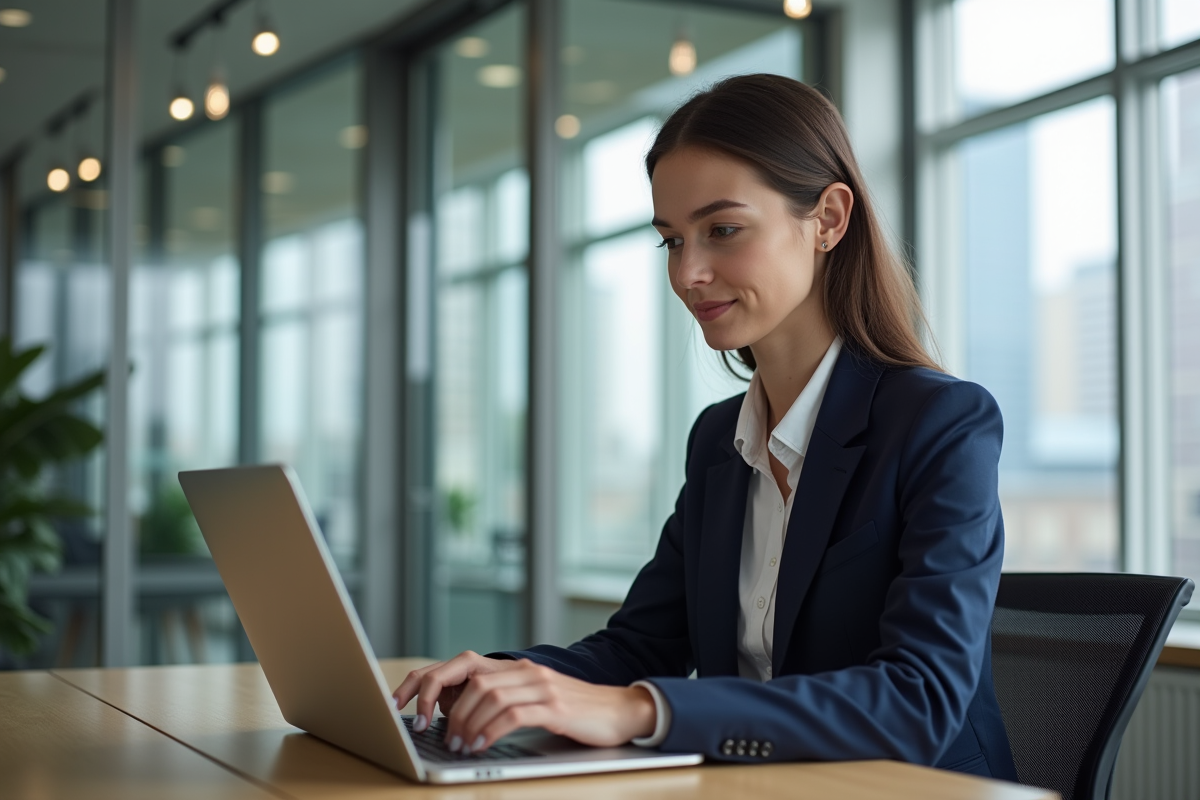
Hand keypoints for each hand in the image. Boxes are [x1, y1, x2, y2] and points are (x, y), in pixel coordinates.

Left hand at [392, 651, 656, 753]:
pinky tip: (480, 745)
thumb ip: (497, 699)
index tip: (400, 704)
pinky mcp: (554, 706)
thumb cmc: (572, 711)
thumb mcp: (530, 700)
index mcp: (513, 667)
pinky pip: (513, 713)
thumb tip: (452, 712)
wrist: (619, 710)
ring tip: (455, 744)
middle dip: (439, 702)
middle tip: (426, 729)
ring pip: (486, 693)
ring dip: (464, 721)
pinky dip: (490, 730)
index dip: (424, 681)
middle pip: (468, 675)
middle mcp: (523, 670)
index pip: (458, 665)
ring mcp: (540, 685)